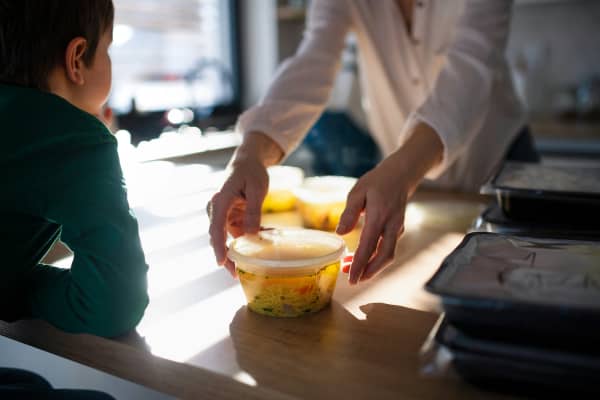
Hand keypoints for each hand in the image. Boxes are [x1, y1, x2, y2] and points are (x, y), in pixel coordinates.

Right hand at [208, 158, 268, 275]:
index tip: (221, 263)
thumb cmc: (251, 172)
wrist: (247, 163)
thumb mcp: (257, 189)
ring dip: (242, 249)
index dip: (218, 247)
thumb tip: (253, 234)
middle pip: (218, 238)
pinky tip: (266, 235)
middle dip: (227, 257)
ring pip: (228, 239)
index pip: (216, 228)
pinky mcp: (230, 219)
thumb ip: (254, 211)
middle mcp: (216, 210)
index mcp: (220, 201)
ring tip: (258, 261)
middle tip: (237, 276)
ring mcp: (222, 216)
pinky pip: (238, 234)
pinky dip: (250, 238)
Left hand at [336, 122, 443, 284]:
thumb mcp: (358, 191)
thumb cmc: (376, 181)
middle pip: (384, 256)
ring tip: (352, 269)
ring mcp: (397, 228)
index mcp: (379, 216)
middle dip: (369, 272)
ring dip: (372, 266)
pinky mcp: (398, 229)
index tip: (350, 279)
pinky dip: (376, 256)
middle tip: (352, 281)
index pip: (369, 247)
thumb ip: (349, 212)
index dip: (359, 265)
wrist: (401, 174)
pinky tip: (363, 257)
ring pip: (388, 254)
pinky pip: (389, 247)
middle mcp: (391, 225)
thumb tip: (340, 233)